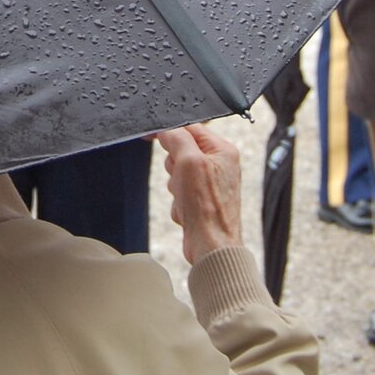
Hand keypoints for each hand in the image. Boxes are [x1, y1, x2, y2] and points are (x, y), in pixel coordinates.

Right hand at [155, 124, 242, 263]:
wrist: (212, 246)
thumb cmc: (206, 206)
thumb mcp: (189, 162)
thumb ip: (177, 139)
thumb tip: (166, 130)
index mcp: (223, 150)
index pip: (190, 128)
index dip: (169, 132)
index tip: (151, 136)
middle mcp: (220, 165)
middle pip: (181, 151)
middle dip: (174, 167)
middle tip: (182, 179)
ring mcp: (210, 184)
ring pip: (177, 173)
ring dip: (175, 187)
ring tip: (186, 199)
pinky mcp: (202, 201)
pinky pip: (179, 193)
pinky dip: (178, 202)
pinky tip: (188, 212)